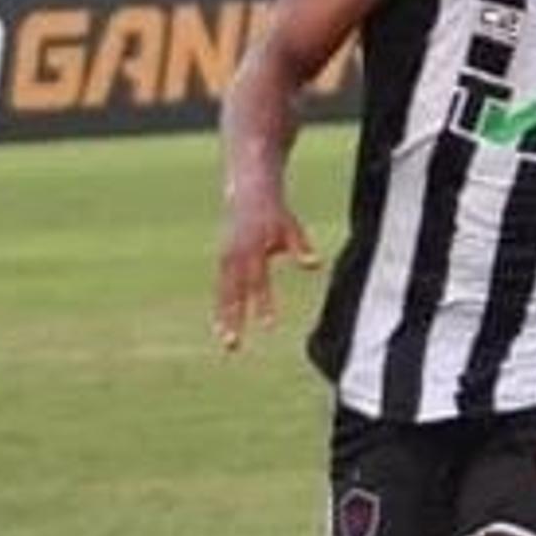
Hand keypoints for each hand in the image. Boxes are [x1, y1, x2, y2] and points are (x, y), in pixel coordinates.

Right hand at [215, 186, 320, 351]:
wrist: (249, 191)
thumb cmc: (275, 214)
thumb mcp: (291, 227)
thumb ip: (300, 247)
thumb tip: (314, 265)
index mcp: (253, 250)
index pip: (258, 283)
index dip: (262, 304)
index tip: (268, 326)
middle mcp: (235, 256)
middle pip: (233, 294)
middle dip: (233, 319)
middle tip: (233, 344)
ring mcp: (226, 258)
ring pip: (223, 293)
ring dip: (223, 318)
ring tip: (226, 342)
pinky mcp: (223, 260)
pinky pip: (221, 287)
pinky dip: (221, 306)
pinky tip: (222, 327)